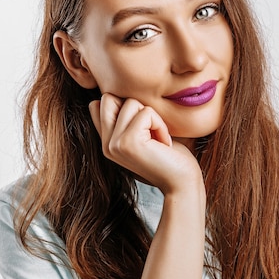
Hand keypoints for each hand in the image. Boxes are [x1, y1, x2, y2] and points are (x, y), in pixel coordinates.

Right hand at [88, 93, 202, 194]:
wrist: (182, 184)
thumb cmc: (169, 157)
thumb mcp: (143, 134)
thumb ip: (126, 119)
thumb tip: (111, 94)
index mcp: (107, 142)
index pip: (96, 105)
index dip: (122, 105)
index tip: (143, 127)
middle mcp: (106, 144)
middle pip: (109, 97)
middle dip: (136, 107)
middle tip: (150, 130)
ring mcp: (114, 144)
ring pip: (131, 102)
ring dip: (152, 117)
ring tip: (158, 140)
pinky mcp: (127, 142)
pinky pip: (146, 112)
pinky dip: (160, 124)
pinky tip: (164, 144)